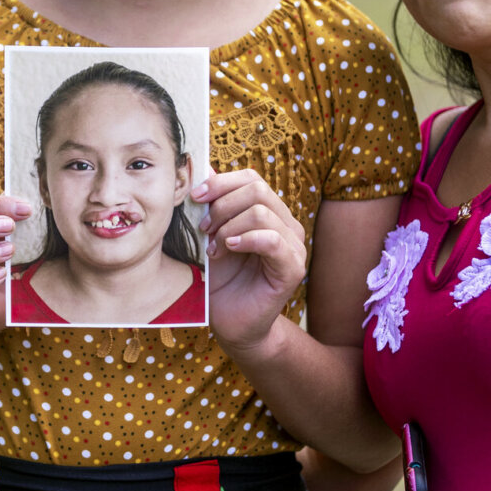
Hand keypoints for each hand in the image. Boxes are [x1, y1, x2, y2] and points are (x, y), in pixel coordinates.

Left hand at [192, 169, 306, 354]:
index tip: (195, 197)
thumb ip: (212, 204)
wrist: (232, 323)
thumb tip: (204, 167)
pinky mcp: (293, 268)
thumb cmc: (222, 281)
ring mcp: (294, 246)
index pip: (251, 179)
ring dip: (228, 226)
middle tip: (203, 229)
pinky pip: (272, 240)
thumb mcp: (211, 236)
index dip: (221, 182)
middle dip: (222, 206)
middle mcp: (287, 225)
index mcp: (270, 213)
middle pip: (257, 190)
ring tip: (213, 248)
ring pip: (261, 212)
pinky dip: (245, 239)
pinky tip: (228, 249)